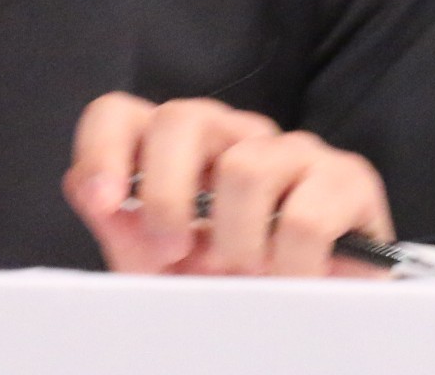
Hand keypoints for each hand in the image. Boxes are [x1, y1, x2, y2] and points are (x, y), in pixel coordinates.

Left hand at [64, 93, 391, 276]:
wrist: (306, 321)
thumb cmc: (226, 287)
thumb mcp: (159, 266)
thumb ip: (122, 227)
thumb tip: (88, 188)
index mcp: (175, 148)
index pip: (122, 114)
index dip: (103, 150)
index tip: (105, 204)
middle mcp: (232, 134)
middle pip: (182, 119)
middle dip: (167, 196)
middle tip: (176, 252)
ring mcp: (291, 149)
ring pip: (244, 169)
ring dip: (237, 243)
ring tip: (246, 273)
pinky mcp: (346, 179)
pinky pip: (304, 216)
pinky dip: (289, 265)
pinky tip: (290, 278)